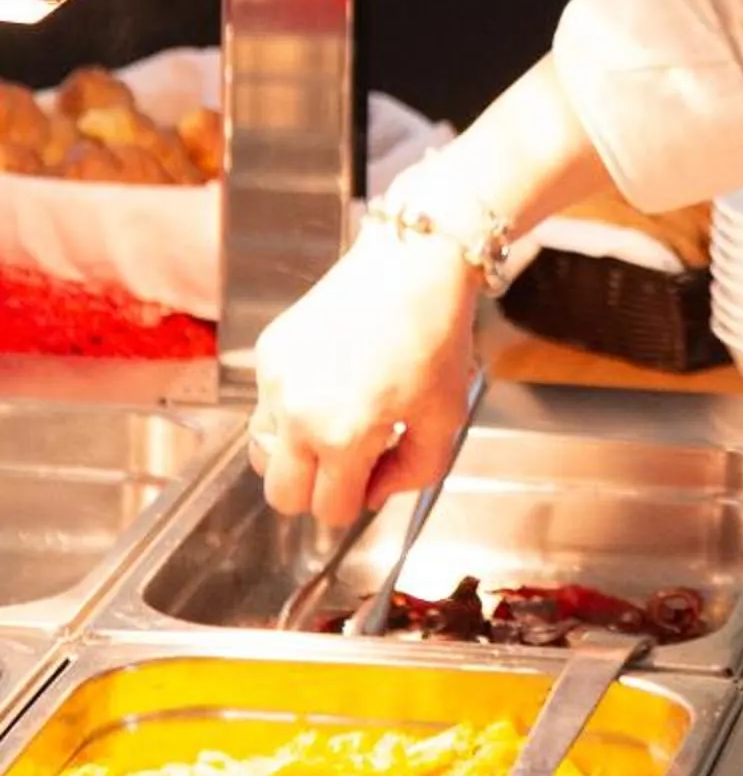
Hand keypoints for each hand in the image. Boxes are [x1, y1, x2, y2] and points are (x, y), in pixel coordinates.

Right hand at [250, 225, 478, 524]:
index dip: (356, 502)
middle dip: (317, 491)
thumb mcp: (446, 416)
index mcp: (344, 435)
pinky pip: (266, 407)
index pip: (329, 510)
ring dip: (295, 455)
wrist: (412, 265)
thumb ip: (415, 472)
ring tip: (335, 424)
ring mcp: (276, 382)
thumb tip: (374, 495)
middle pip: (282, 496)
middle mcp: (298, 414)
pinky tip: (329, 385)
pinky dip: (290, 411)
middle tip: (351, 462)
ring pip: (264, 454)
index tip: (374, 477)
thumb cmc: (436, 338)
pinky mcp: (267, 353)